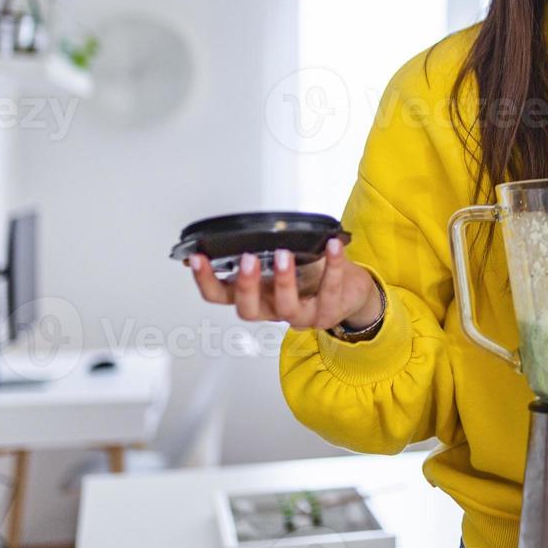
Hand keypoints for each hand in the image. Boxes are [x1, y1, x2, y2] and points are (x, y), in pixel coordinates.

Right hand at [186, 239, 382, 331]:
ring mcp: (301, 315)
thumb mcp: (279, 263)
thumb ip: (258, 253)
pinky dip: (332, 264)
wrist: (350, 293)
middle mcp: (273, 310)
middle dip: (245, 285)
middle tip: (246, 259)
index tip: (197, 258)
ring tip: (284, 254)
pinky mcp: (329, 311)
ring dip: (283, 280)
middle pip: (248, 310)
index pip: (220, 296)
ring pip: (286, 307)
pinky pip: (330, 288)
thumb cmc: (311, 275)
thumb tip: (231, 232)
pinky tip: (332, 245)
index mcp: (256, 297)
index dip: (205, 280)